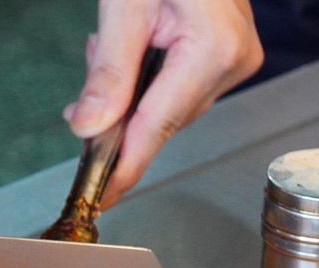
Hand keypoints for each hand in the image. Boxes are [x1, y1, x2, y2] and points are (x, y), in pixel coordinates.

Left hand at [63, 0, 262, 208]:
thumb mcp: (123, 7)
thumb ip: (107, 73)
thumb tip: (88, 129)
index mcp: (213, 49)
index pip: (157, 128)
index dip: (124, 167)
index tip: (101, 197)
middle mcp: (233, 59)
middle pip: (161, 119)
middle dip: (116, 115)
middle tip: (84, 92)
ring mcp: (235, 57)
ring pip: (166, 105)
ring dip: (128, 92)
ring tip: (108, 45)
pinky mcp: (227, 52)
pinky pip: (178, 85)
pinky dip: (145, 77)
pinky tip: (131, 48)